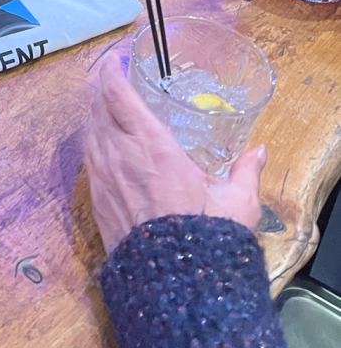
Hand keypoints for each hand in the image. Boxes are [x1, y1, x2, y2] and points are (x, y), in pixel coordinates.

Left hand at [85, 53, 265, 253]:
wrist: (172, 285)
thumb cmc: (206, 237)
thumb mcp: (236, 201)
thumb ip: (245, 171)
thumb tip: (259, 151)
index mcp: (152, 147)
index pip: (120, 98)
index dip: (111, 75)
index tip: (111, 62)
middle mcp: (121, 157)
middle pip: (99, 111)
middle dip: (101, 91)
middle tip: (107, 79)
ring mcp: (104, 179)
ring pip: (91, 134)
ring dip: (95, 115)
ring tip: (103, 106)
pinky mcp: (97, 202)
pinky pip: (89, 160)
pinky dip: (93, 143)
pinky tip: (101, 145)